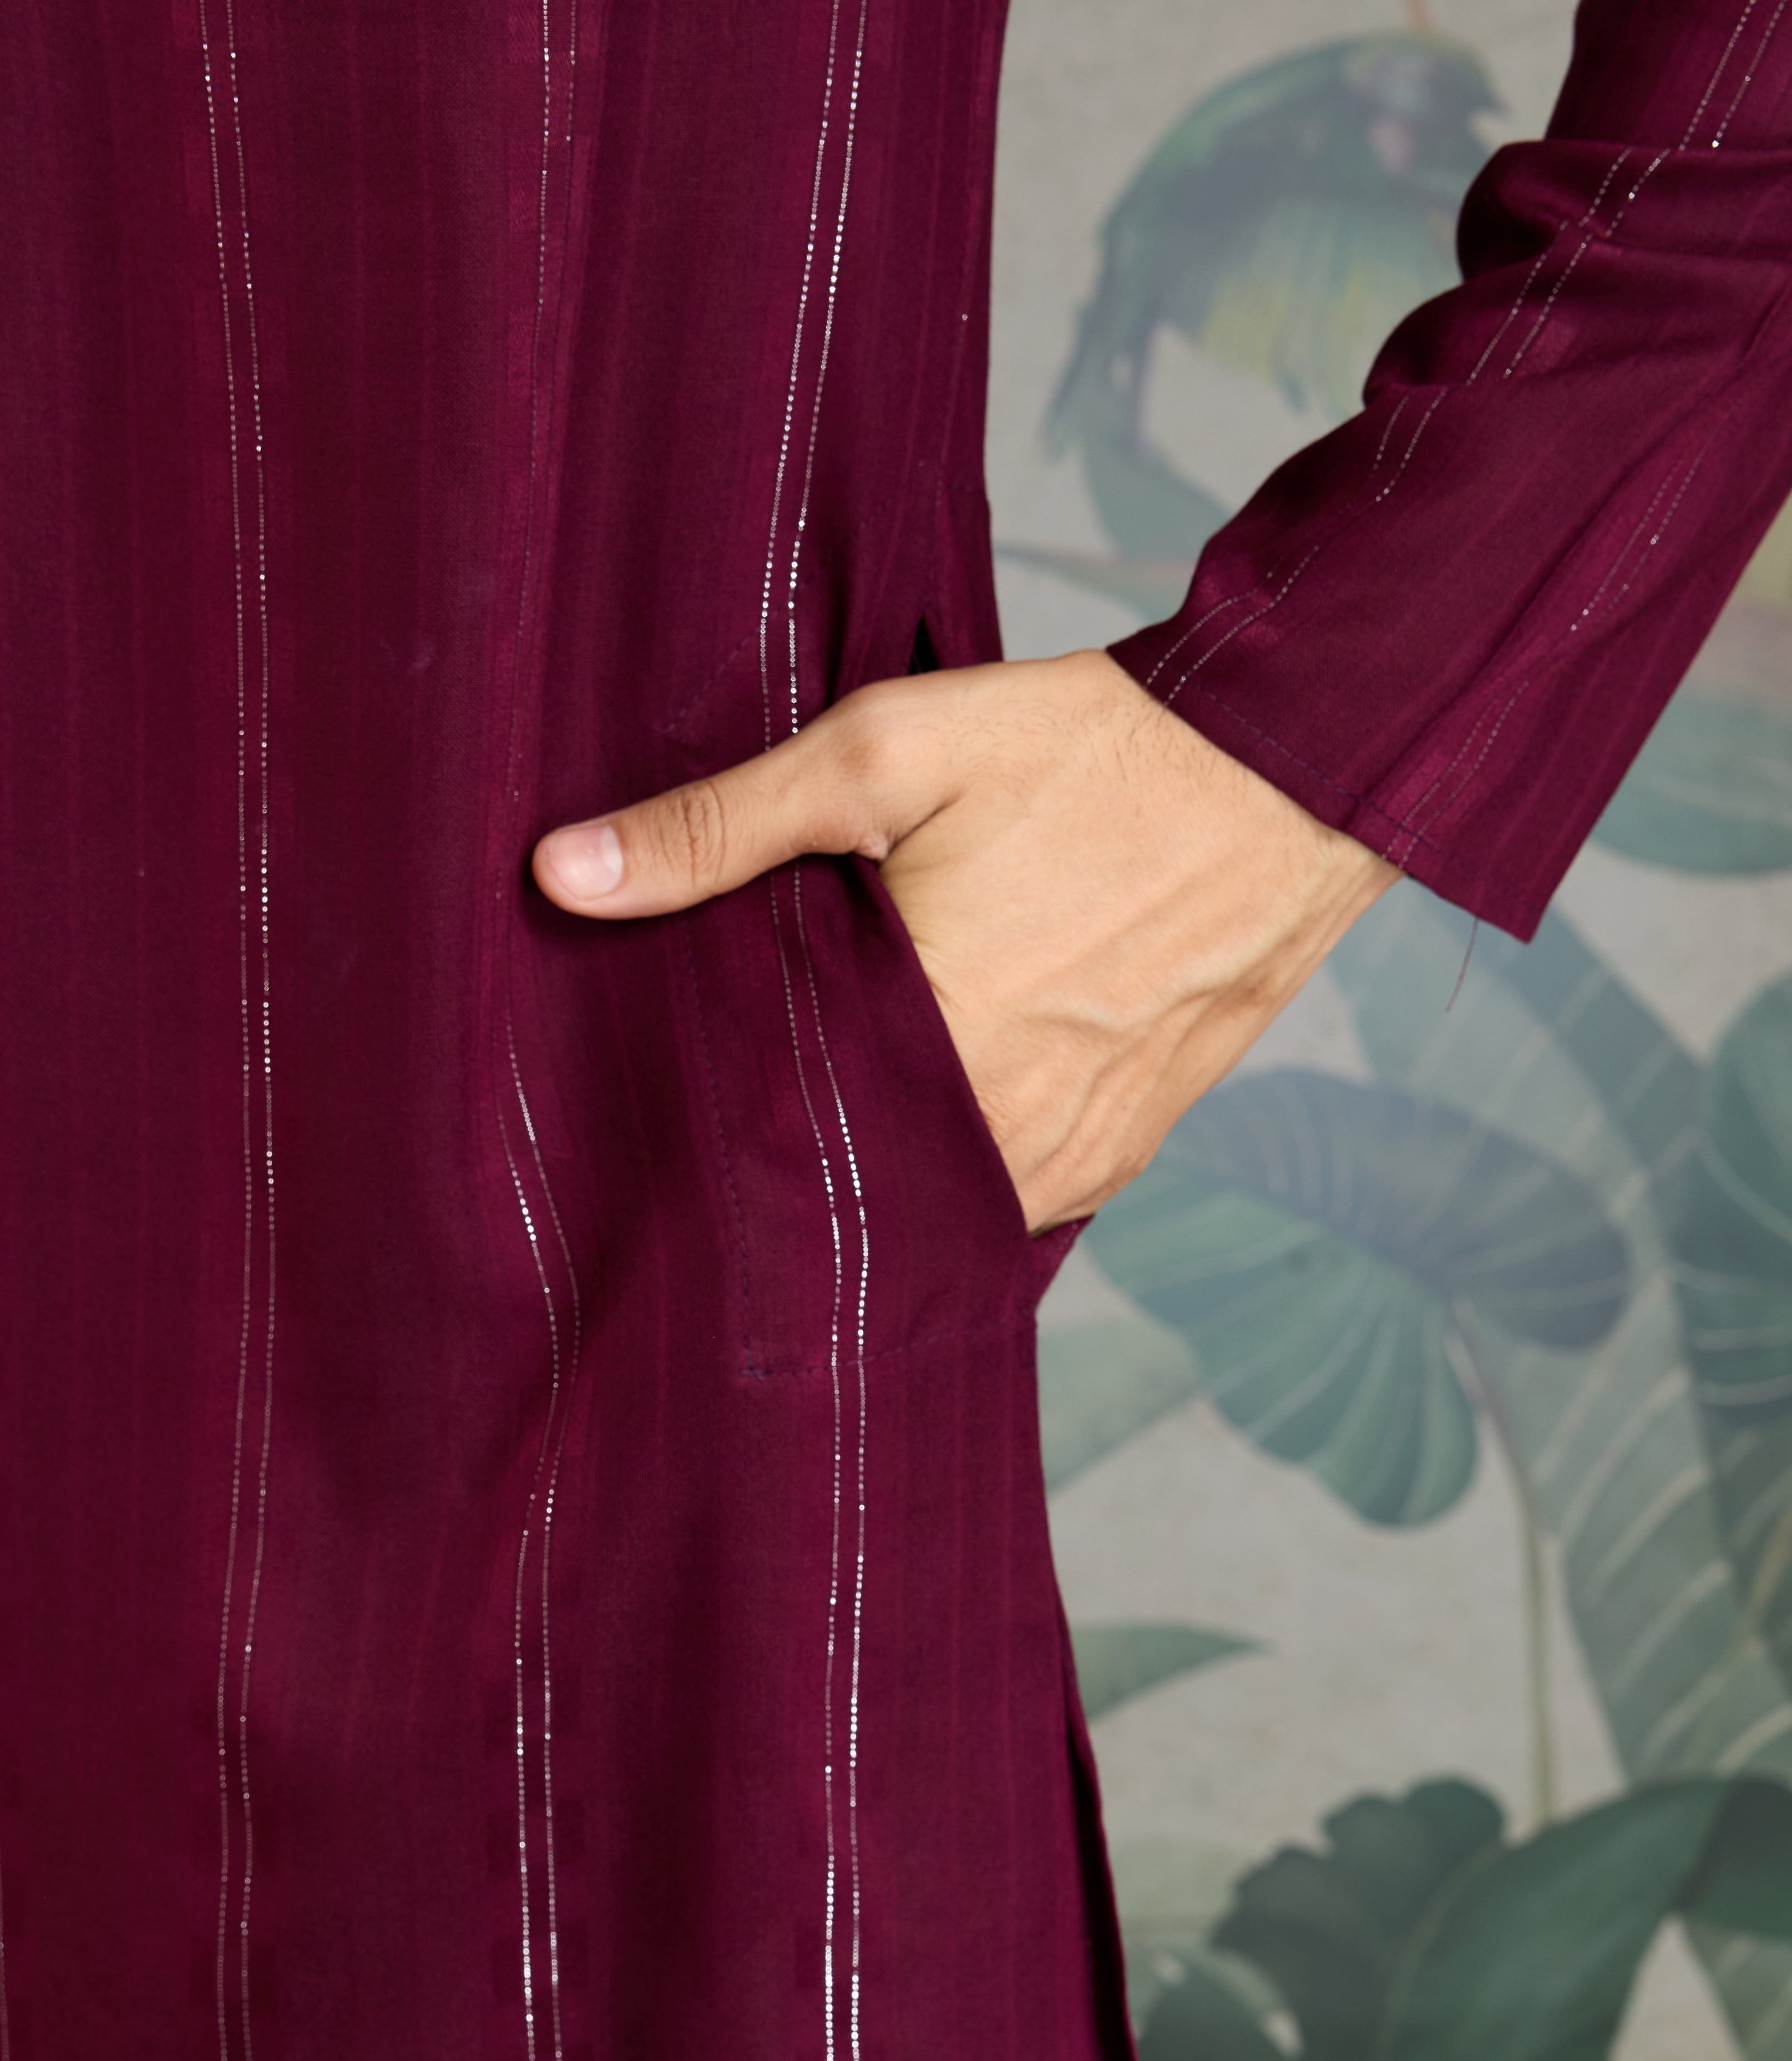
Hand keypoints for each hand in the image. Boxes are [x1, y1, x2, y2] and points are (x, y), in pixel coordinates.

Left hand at [533, 650, 1398, 1231]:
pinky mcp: (1124, 1151)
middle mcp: (1004, 1127)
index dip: (714, 1110)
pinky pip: (1012, 1194)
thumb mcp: (888, 749)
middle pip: (848, 1176)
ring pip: (931, 1197)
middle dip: (795, 1137)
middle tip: (755, 1077)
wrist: (1290, 776)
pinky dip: (964, 1158)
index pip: (770, 1130)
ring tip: (845, 1087)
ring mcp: (1074, 1152)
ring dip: (883, 1156)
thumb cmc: (1086, 751)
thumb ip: (721, 824)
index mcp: (931, 1038)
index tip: (674, 1083)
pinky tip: (936, 1098)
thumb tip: (561, 873)